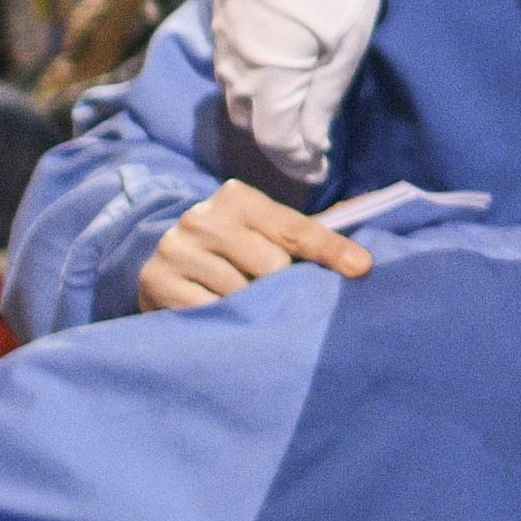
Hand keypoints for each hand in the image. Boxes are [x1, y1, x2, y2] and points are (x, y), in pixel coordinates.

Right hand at [138, 183, 374, 310]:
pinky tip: (221, 316)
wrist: (160, 265)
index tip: (363, 269)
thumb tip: (363, 262)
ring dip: (252, 308)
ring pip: (243, 296)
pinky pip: (213, 315)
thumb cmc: (233, 252)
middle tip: (272, 294)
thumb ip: (306, 240)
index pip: (295, 229)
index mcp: (237, 198)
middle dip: (281, 287)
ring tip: (243, 304)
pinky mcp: (157, 283)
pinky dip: (225, 322)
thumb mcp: (264, 234)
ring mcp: (177, 250)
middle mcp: (203, 218)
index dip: (331, 251)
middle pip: (273, 268)